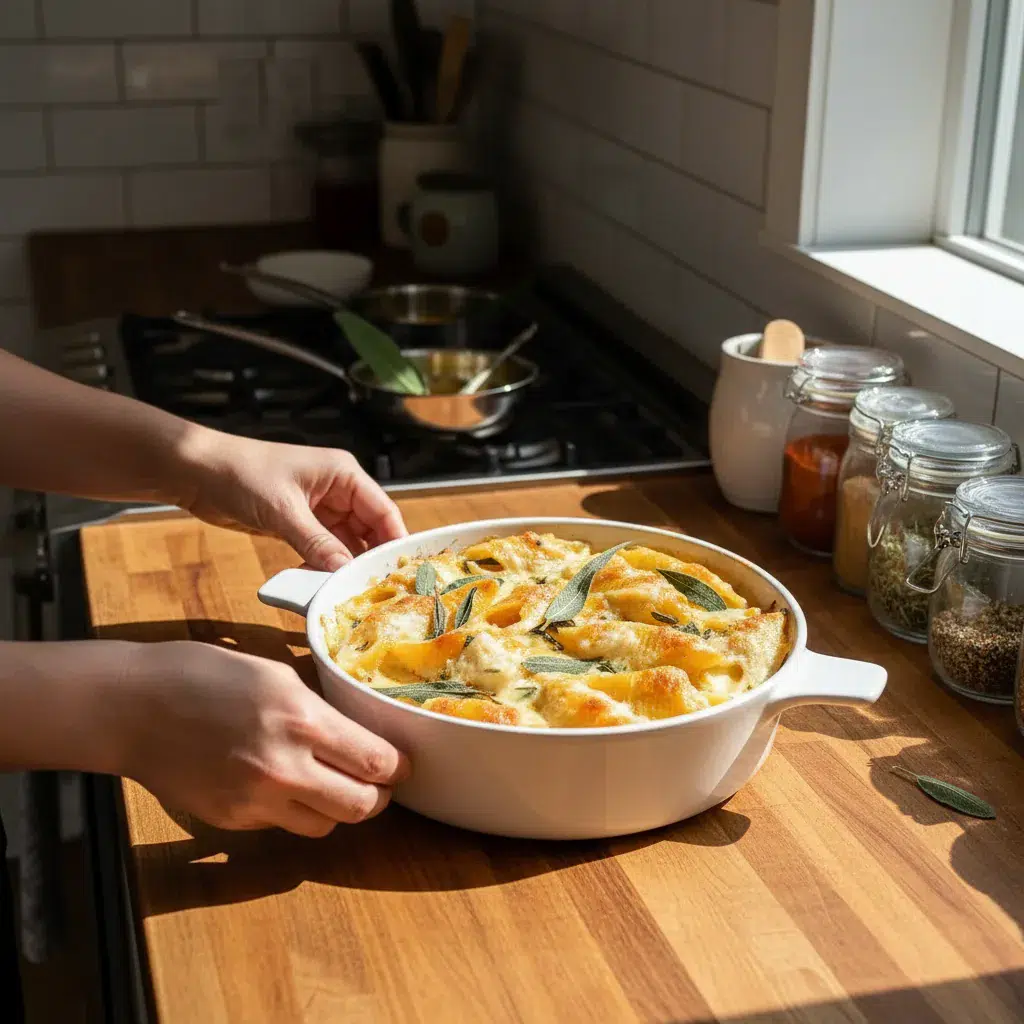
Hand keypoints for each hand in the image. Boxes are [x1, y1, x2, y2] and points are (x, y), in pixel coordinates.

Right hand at [116, 641, 409, 835]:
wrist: (132, 707)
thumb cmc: (203, 673)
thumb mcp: (274, 674)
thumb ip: (316, 708)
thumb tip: (352, 730)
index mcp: (302, 720)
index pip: (375, 762)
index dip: (398, 767)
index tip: (403, 763)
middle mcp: (285, 768)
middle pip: (361, 807)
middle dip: (377, 796)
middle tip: (377, 783)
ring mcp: (256, 800)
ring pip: (325, 827)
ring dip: (337, 809)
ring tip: (332, 785)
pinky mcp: (231, 820)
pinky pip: (282, 826)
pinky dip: (293, 812)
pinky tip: (282, 786)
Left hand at [177, 430, 406, 570]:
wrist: (197, 471)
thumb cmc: (241, 474)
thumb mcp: (282, 511)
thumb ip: (316, 543)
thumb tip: (345, 573)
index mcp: (344, 474)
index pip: (384, 510)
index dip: (396, 541)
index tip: (402, 573)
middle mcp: (338, 490)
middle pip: (370, 530)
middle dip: (370, 559)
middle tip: (376, 592)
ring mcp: (321, 509)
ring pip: (347, 544)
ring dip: (345, 567)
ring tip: (346, 593)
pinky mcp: (302, 524)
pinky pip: (324, 550)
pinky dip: (324, 567)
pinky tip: (318, 584)